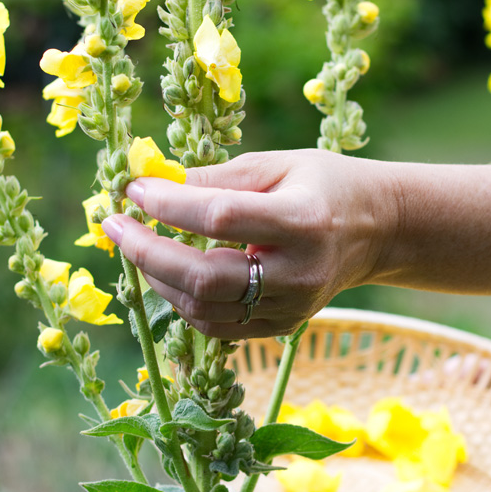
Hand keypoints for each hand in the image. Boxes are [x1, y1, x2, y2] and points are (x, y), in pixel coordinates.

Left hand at [102, 149, 395, 338]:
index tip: (134, 190)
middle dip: (147, 252)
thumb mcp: (278, 164)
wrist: (377, 231)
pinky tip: (167, 275)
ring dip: (158, 279)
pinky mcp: (283, 327)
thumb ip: (219, 176)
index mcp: (302, 220)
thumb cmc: (325, 185)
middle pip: (205, 277)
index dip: (168, 206)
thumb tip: (155, 185)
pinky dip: (183, 303)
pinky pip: (218, 326)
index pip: (219, 218)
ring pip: (205, 309)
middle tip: (113, 226)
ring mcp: (291, 307)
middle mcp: (298, 272)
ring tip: (137, 247)